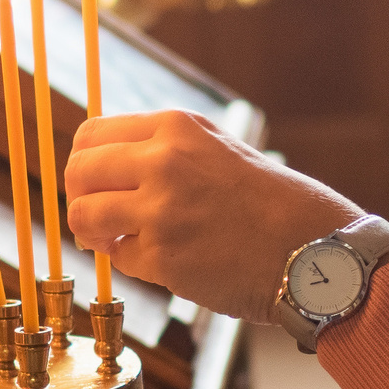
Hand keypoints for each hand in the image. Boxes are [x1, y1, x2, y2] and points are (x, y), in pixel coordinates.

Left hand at [66, 111, 361, 324]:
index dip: (84, 163)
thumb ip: (162, 149)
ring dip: (94, 232)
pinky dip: (131, 261)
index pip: (90, 135)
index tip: (93, 182)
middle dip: (79, 197)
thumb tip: (101, 163)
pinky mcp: (163, 257)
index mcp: (175, 128)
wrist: (311, 248)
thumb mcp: (216, 148)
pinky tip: (161, 259)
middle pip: (78, 172)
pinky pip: (118, 256)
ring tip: (119, 240)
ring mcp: (160, 210)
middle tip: (97, 216)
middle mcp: (163, 161)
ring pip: (83, 215)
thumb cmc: (269, 202)